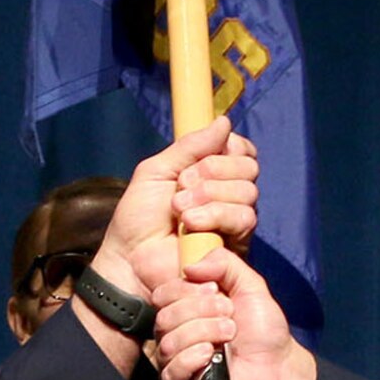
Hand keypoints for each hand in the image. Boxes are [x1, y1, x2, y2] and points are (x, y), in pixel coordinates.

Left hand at [89, 119, 258, 297]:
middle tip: (180, 187)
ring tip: (180, 210)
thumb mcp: (157, 170)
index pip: (242, 149)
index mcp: (212, 173)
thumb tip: (223, 122)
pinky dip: (215, 215)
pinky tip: (191, 225)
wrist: (131, 258)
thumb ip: (189, 146)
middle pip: (248, 167)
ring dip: (210, 195)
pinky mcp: (237, 245)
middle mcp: (228, 194)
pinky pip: (244, 218)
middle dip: (212, 171)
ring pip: (247, 192)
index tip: (197, 160)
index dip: (227, 148)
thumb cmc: (139, 218)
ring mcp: (234, 220)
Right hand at [150, 245, 316, 379]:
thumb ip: (225, 264)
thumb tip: (190, 266)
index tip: (216, 291)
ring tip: (229, 335)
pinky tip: (211, 355)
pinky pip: (170, 371)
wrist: (279, 368)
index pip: (163, 294)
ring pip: (169, 342)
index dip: (186, 289)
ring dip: (204, 332)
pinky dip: (191, 359)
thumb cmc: (264, 331)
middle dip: (201, 311)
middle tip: (229, 316)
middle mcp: (175, 334)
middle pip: (164, 316)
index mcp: (185, 309)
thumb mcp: (250, 286)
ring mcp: (175, 362)